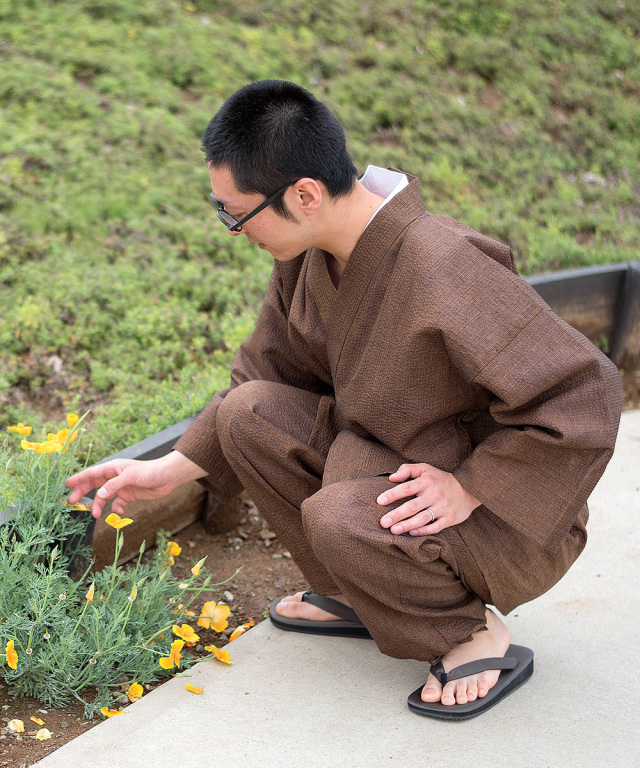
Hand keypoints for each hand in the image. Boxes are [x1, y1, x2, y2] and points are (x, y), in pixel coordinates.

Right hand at [65, 451, 206, 518]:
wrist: (168, 477)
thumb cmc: (150, 471)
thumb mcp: (131, 476)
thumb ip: (114, 485)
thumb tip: (99, 495)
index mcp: (113, 468)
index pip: (92, 473)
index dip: (78, 479)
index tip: (66, 485)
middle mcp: (115, 477)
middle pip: (94, 485)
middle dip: (82, 493)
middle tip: (71, 502)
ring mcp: (121, 486)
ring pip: (104, 496)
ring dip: (98, 505)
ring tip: (94, 515)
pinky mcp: (129, 495)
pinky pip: (117, 503)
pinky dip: (116, 509)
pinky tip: (119, 512)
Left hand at [377, 463, 480, 535]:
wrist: (469, 489)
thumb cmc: (441, 479)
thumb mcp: (426, 469)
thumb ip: (407, 470)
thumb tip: (391, 478)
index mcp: (426, 481)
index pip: (406, 488)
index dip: (392, 494)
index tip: (380, 501)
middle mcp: (434, 494)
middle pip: (412, 506)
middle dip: (396, 515)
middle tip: (383, 522)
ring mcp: (442, 507)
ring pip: (422, 518)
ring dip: (407, 525)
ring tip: (393, 530)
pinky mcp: (449, 518)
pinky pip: (435, 527)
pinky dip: (423, 531)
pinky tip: (412, 533)